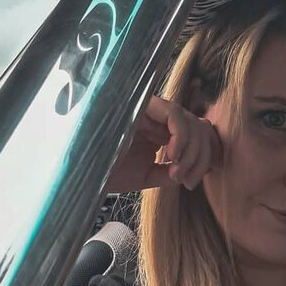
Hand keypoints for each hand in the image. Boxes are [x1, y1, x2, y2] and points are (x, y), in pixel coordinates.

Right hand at [104, 95, 222, 193]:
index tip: (191, 182)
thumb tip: (191, 171)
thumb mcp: (146, 176)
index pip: (196, 134)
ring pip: (190, 120)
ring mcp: (150, 109)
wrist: (82, 171)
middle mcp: (157, 118)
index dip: (202, 158)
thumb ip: (169, 172)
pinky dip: (181, 137)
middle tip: (188, 180)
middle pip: (198, 126)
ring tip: (175, 172)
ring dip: (192, 151)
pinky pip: (175, 114)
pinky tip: (171, 156)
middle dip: (201, 156)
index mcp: (159, 132)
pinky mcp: (142, 104)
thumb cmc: (108, 171)